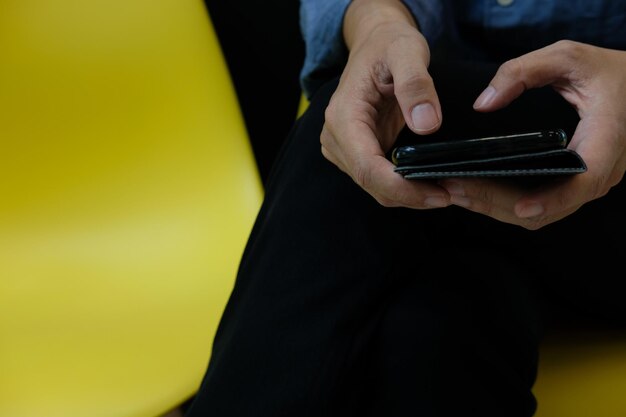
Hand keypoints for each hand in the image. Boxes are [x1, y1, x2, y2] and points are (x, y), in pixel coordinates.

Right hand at [319, 0, 449, 208]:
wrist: (375, 44)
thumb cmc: (388, 45)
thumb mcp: (407, 51)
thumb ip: (415, 85)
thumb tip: (426, 124)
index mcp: (343, 117)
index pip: (367, 167)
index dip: (401, 188)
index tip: (438, 194)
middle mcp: (336, 138)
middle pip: (371, 184)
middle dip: (410, 196)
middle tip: (452, 194)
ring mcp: (343, 148)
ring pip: (375, 188)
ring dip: (408, 195)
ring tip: (445, 189)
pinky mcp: (356, 153)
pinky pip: (379, 181)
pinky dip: (404, 187)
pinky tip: (429, 182)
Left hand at [440, 40, 625, 228]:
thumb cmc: (605, 71)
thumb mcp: (567, 57)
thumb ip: (522, 72)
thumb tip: (483, 103)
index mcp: (607, 136)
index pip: (585, 179)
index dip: (554, 198)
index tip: (523, 208)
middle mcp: (604, 168)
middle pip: (553, 205)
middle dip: (501, 204)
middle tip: (456, 190)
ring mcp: (592, 181)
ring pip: (546, 213)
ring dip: (498, 208)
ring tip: (457, 193)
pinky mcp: (578, 185)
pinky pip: (545, 206)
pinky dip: (509, 205)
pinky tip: (478, 194)